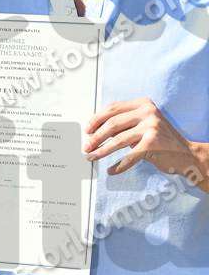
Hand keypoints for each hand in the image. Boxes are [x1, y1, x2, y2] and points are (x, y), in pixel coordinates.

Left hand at [84, 97, 208, 189]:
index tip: (87, 130)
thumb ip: (125, 123)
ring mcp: (151, 127)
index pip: (113, 108)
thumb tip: (96, 130)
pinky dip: (119, 166)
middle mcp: (147, 112)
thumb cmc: (161, 140)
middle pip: (112, 123)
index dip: (97, 119)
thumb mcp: (144, 124)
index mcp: (143, 104)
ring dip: (102, 151)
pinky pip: (129, 156)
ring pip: (117, 140)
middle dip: (96, 137)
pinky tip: (111, 171)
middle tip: (86, 147)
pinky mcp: (153, 144)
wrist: (187, 154)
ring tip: (92, 157)